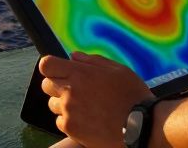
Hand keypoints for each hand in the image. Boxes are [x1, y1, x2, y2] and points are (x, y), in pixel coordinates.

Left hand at [39, 52, 153, 147]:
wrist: (141, 125)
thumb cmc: (132, 95)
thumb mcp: (117, 70)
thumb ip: (92, 61)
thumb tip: (73, 56)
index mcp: (80, 74)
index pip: (47, 65)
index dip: (51, 66)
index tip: (59, 69)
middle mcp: (70, 92)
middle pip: (46, 84)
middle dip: (57, 84)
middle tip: (74, 89)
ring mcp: (69, 112)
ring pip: (52, 104)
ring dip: (62, 104)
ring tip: (83, 106)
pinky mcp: (71, 130)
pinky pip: (60, 122)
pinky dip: (69, 121)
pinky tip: (85, 119)